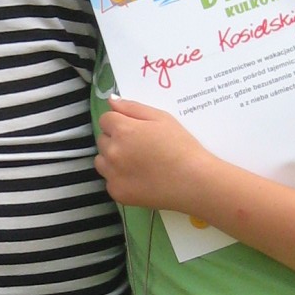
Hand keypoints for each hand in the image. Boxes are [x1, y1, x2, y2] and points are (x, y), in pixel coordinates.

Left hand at [95, 99, 209, 212]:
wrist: (193, 181)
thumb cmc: (181, 146)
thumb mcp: (161, 118)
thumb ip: (133, 107)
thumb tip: (111, 101)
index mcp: (123, 130)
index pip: (105, 119)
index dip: (120, 122)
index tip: (135, 130)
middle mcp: (112, 152)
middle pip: (102, 140)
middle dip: (116, 140)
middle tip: (139, 147)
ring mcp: (112, 174)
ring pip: (101, 161)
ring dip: (112, 159)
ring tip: (136, 163)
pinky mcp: (117, 193)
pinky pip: (109, 181)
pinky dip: (119, 178)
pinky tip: (138, 178)